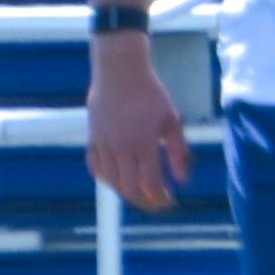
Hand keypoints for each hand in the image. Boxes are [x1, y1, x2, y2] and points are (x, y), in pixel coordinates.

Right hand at [86, 37, 190, 211]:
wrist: (120, 71)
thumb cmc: (150, 94)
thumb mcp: (171, 120)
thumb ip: (178, 151)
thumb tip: (182, 179)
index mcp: (143, 144)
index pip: (151, 184)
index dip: (161, 198)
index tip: (169, 202)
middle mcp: (121, 148)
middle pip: (129, 189)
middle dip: (144, 202)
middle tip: (156, 203)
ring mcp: (103, 144)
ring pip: (111, 181)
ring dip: (125, 193)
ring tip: (139, 193)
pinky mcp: (92, 138)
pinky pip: (95, 167)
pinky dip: (106, 178)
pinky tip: (117, 179)